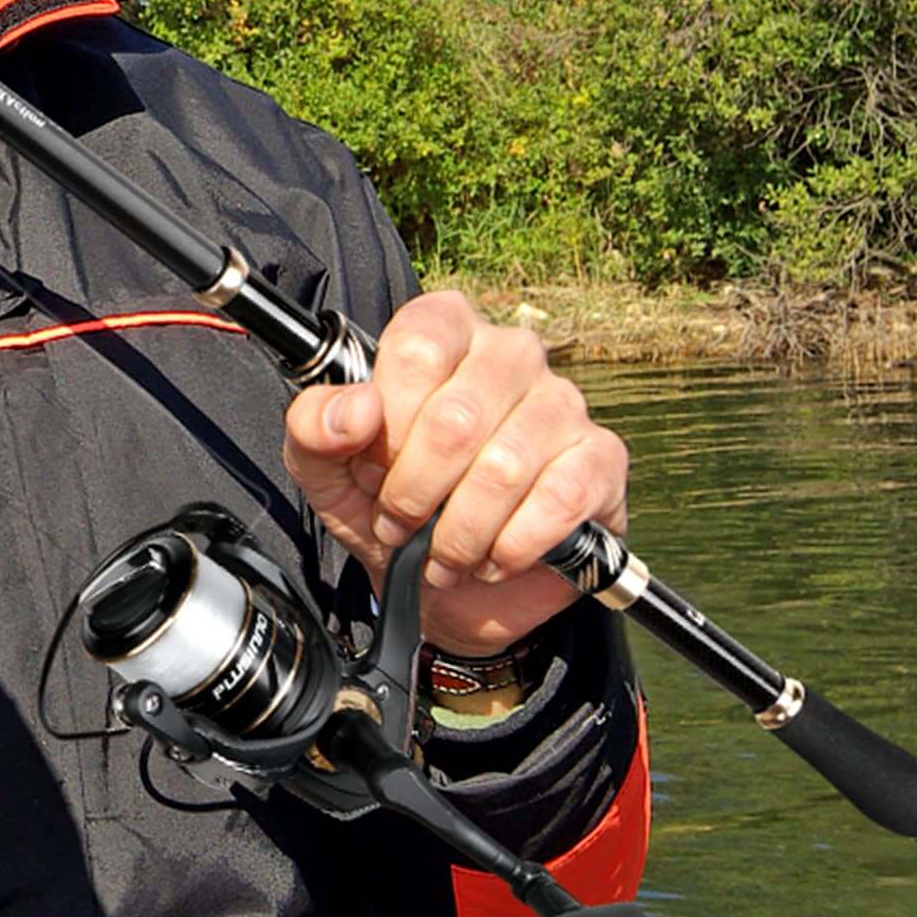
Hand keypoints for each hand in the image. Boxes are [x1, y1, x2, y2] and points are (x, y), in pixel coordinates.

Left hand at [281, 290, 629, 658]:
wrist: (453, 588)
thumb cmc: (388, 505)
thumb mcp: (326, 468)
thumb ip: (315, 426)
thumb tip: (355, 409)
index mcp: (443, 329)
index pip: (418, 348)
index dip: (388, 425)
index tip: (371, 469)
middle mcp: (509, 352)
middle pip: (457, 416)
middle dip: (416, 490)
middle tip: (399, 523)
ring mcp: (562, 403)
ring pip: (506, 466)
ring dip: (461, 530)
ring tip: (443, 553)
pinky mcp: (601, 459)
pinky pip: (561, 498)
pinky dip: (515, 544)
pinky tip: (494, 557)